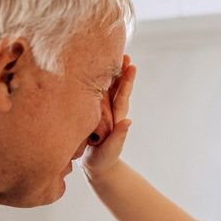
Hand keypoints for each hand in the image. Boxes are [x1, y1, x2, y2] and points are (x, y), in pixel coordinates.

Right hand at [83, 55, 136, 180]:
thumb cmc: (105, 159)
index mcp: (115, 117)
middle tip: (124, 53)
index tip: (130, 65)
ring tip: (112, 57)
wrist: (95, 166)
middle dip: (120, 71)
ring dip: (109, 74)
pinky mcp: (90, 114)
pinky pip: (93, 96)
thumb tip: (128, 122)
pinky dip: (95, 84)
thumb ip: (119, 136)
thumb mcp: (111, 149)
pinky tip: (92, 73)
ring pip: (105, 90)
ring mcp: (100, 112)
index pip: (121, 96)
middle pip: (116, 88)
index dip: (126, 81)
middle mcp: (109, 111)